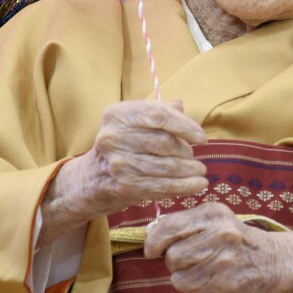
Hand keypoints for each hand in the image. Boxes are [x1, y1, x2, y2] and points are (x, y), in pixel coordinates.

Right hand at [40, 100, 207, 243]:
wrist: (91, 180)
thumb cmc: (120, 148)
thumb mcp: (132, 124)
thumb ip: (156, 113)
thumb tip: (180, 106)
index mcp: (117, 114)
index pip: (158, 115)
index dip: (185, 125)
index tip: (202, 138)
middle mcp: (113, 136)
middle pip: (164, 141)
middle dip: (186, 151)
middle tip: (195, 159)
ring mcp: (117, 162)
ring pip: (166, 165)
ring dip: (189, 171)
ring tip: (200, 172)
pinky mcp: (123, 186)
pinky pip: (162, 186)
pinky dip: (184, 186)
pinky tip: (198, 186)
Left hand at [145, 202, 292, 292]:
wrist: (276, 262)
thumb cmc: (239, 240)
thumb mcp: (217, 220)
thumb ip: (185, 223)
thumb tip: (150, 238)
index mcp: (214, 215)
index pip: (168, 227)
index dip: (154, 241)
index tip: (151, 249)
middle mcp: (220, 237)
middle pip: (172, 257)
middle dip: (176, 262)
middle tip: (193, 259)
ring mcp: (224, 264)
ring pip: (179, 279)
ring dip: (185, 279)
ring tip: (204, 271)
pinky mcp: (227, 289)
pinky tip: (212, 283)